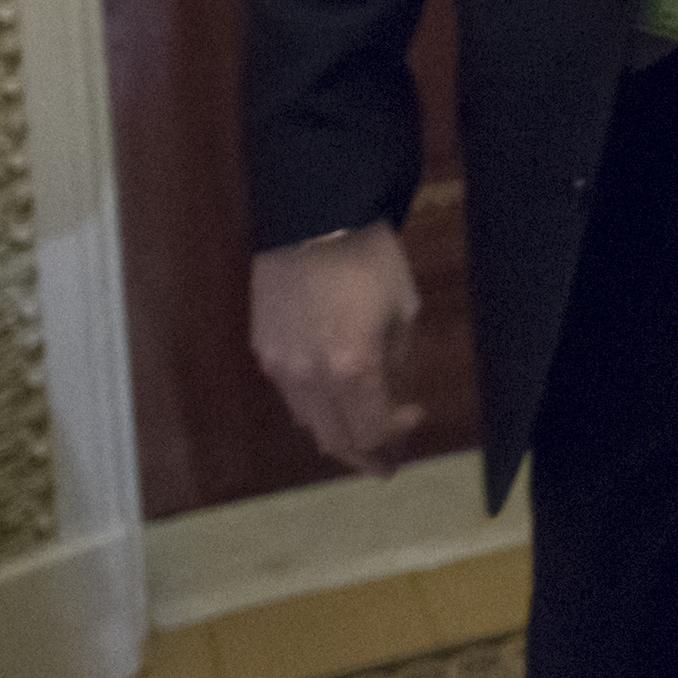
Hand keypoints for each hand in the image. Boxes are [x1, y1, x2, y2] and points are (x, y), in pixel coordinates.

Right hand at [250, 222, 426, 476]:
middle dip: (365, 455)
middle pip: (335, 440)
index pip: (372, 429)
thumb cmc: (370, 258)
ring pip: (308, 423)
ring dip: (337, 435)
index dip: (396, 435)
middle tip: (387, 461)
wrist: (312, 216)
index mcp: (351, 368)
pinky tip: (333, 402)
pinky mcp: (262, 350)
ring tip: (362, 436)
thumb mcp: (402, 308)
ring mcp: (279, 367)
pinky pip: (290, 396)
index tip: (415, 417)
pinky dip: (315, 409)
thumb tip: (387, 387)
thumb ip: (394, 359)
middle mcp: (309, 378)